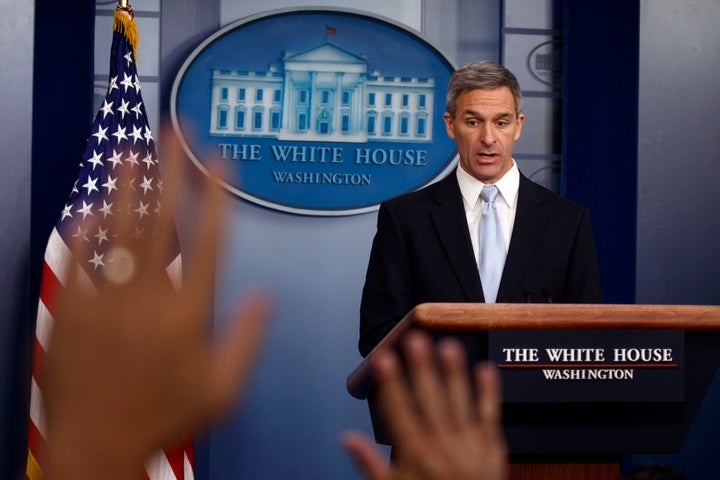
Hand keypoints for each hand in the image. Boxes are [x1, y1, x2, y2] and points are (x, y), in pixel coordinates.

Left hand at [42, 128, 270, 478]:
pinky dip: (86, 228)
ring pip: (119, 229)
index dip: (216, 196)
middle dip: (171, 170)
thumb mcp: (222, 388)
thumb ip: (247, 338)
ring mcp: (106, 301)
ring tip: (133, 150)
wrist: (96, 446)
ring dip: (127, 186)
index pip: (210, 241)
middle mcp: (148, 298)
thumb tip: (265, 296)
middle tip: (175, 132)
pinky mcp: (72, 310)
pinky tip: (92, 204)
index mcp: (189, 314)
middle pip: (163, 221)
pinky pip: (78, 258)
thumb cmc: (164, 419)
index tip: (221, 162)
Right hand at [342, 332, 506, 479]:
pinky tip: (485, 368)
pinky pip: (490, 415)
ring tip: (449, 346)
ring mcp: (468, 445)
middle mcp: (441, 447)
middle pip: (430, 400)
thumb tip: (347, 439)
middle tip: (416, 340)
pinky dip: (489, 392)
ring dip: (454, 373)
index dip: (391, 383)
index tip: (384, 359)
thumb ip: (369, 463)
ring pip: (460, 402)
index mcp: (415, 455)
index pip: (399, 411)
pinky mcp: (491, 447)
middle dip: (422, 368)